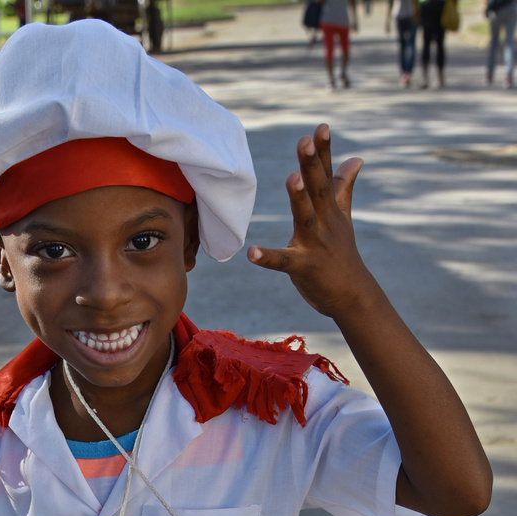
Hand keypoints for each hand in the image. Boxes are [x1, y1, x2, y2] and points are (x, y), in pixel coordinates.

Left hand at [248, 124, 374, 319]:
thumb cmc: (343, 256)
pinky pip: (282, 262)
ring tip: (291, 178)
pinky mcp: (303, 268)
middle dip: (312, 164)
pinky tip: (252, 253)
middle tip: (304, 140)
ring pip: (305, 217)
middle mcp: (325, 223)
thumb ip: (344, 188)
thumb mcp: (343, 219)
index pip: (326, 175)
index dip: (323, 151)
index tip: (321, 126)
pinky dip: (267, 258)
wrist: (353, 296)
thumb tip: (356, 158)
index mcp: (331, 210)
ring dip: (299, 198)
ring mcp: (315, 245)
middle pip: (318, 189)